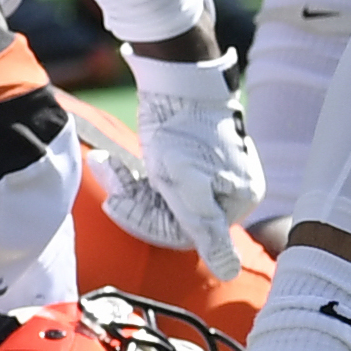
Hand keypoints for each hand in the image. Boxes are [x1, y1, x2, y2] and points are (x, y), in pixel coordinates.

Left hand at [125, 48, 263, 255]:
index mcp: (240, 199)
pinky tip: (116, 163)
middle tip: (111, 174)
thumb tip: (229, 272)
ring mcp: (216, 172)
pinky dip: (139, 176)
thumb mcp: (187, 186)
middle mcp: (234, 189)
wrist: (175, 78)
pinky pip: (166, 181)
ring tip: (110, 165)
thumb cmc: (182, 132)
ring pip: (167, 198)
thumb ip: (207, 230)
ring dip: (133, 187)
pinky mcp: (197, 157)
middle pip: (178, 215)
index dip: (150, 221)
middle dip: (138, 200)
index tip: (120, 201)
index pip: (190, 234)